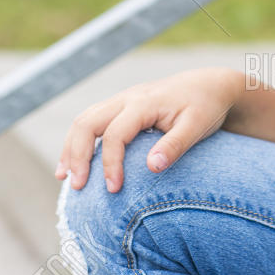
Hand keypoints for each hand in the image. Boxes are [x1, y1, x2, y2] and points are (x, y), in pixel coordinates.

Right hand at [56, 67, 241, 191]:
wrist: (210, 85)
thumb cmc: (205, 107)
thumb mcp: (197, 126)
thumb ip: (175, 146)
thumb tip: (151, 168)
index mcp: (144, 103)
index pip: (115, 134)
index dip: (110, 164)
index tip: (114, 190)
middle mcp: (127, 98)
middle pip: (87, 123)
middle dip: (76, 155)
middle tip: (77, 187)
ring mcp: (121, 100)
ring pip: (84, 120)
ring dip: (70, 148)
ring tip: (64, 177)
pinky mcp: (121, 106)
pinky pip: (91, 120)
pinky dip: (78, 141)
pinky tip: (74, 163)